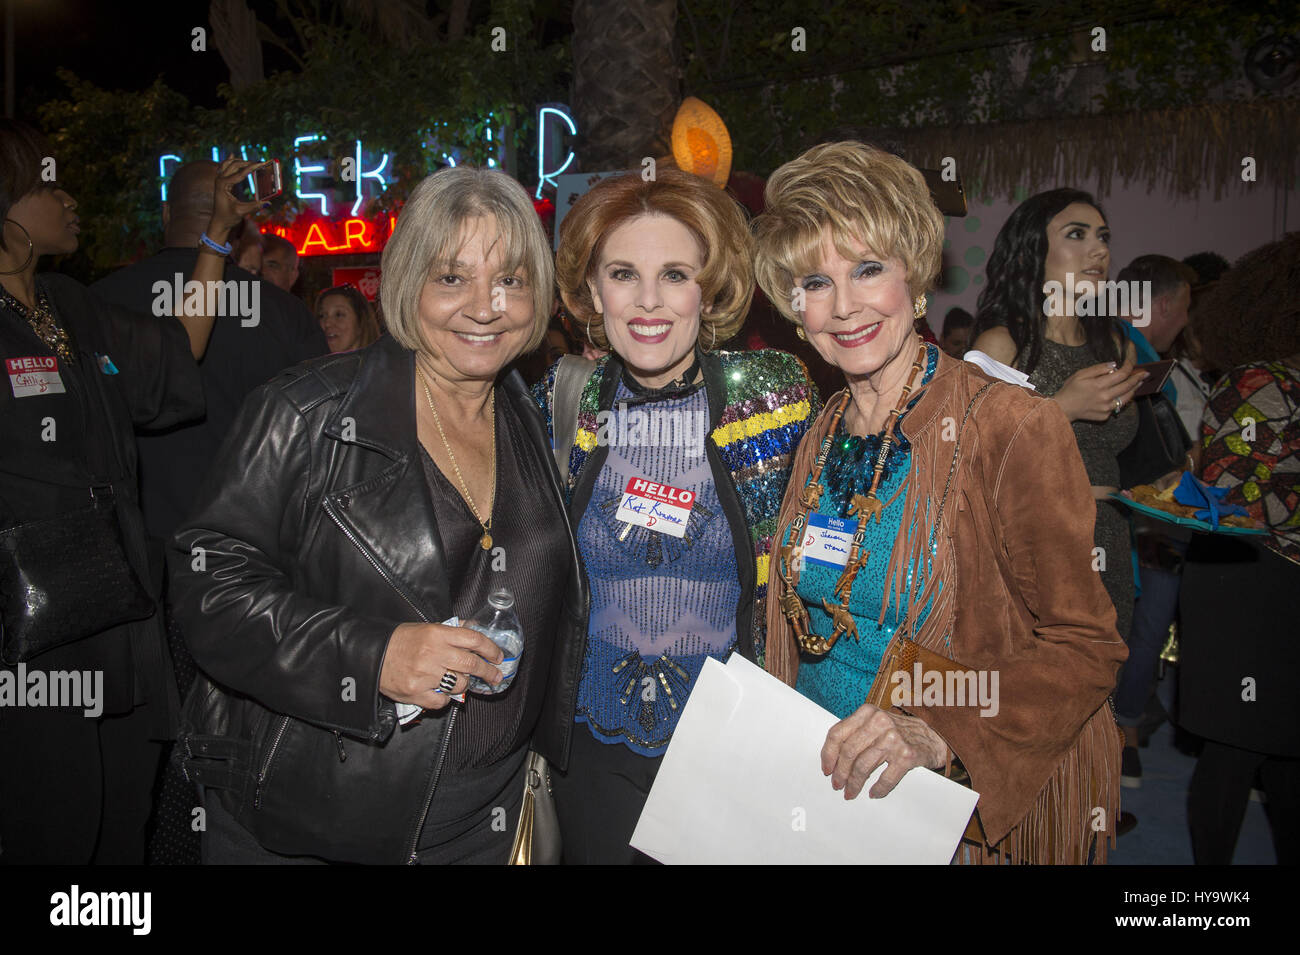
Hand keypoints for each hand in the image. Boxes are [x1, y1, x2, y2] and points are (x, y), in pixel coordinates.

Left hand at [205, 157, 265, 243]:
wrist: (219, 221)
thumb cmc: (228, 217)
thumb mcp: (242, 211)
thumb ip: (255, 206)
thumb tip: (268, 202)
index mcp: (223, 185)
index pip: (239, 173)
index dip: (252, 168)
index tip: (262, 163)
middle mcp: (219, 179)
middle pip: (234, 165)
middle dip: (248, 163)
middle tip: (260, 163)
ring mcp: (219, 179)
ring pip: (228, 164)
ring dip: (240, 161)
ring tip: (251, 161)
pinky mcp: (221, 181)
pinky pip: (224, 167)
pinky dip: (230, 162)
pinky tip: (232, 156)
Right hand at [380, 622, 503, 711]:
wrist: (371, 656)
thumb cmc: (401, 641)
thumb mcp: (427, 628)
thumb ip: (451, 631)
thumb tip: (475, 630)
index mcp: (436, 634)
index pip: (473, 639)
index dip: (490, 648)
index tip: (498, 656)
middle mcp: (432, 654)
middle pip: (471, 663)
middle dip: (488, 671)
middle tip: (496, 676)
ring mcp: (424, 675)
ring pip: (459, 684)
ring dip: (463, 684)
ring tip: (457, 680)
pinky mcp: (415, 693)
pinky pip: (442, 701)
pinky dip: (445, 698)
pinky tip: (440, 691)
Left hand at [822, 703, 949, 798]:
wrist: (933, 736)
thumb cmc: (898, 731)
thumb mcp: (875, 723)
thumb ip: (855, 733)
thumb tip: (832, 759)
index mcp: (867, 712)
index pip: (837, 733)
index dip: (828, 754)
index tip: (826, 769)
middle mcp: (879, 722)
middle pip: (849, 752)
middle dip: (840, 773)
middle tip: (837, 785)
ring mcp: (894, 738)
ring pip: (864, 766)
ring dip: (854, 783)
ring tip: (851, 792)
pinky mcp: (907, 755)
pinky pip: (886, 778)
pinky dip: (878, 789)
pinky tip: (873, 793)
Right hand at [1053, 360, 1147, 422]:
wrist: (1063, 409)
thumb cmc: (1070, 389)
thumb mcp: (1081, 374)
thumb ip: (1098, 369)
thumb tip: (1114, 365)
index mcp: (1099, 385)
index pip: (1121, 374)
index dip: (1129, 367)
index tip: (1131, 363)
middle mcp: (1105, 397)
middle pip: (1128, 385)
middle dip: (1138, 378)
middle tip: (1145, 373)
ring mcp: (1106, 408)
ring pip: (1127, 397)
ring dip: (1134, 389)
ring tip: (1139, 383)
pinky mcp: (1105, 415)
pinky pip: (1117, 406)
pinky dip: (1120, 399)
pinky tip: (1122, 394)